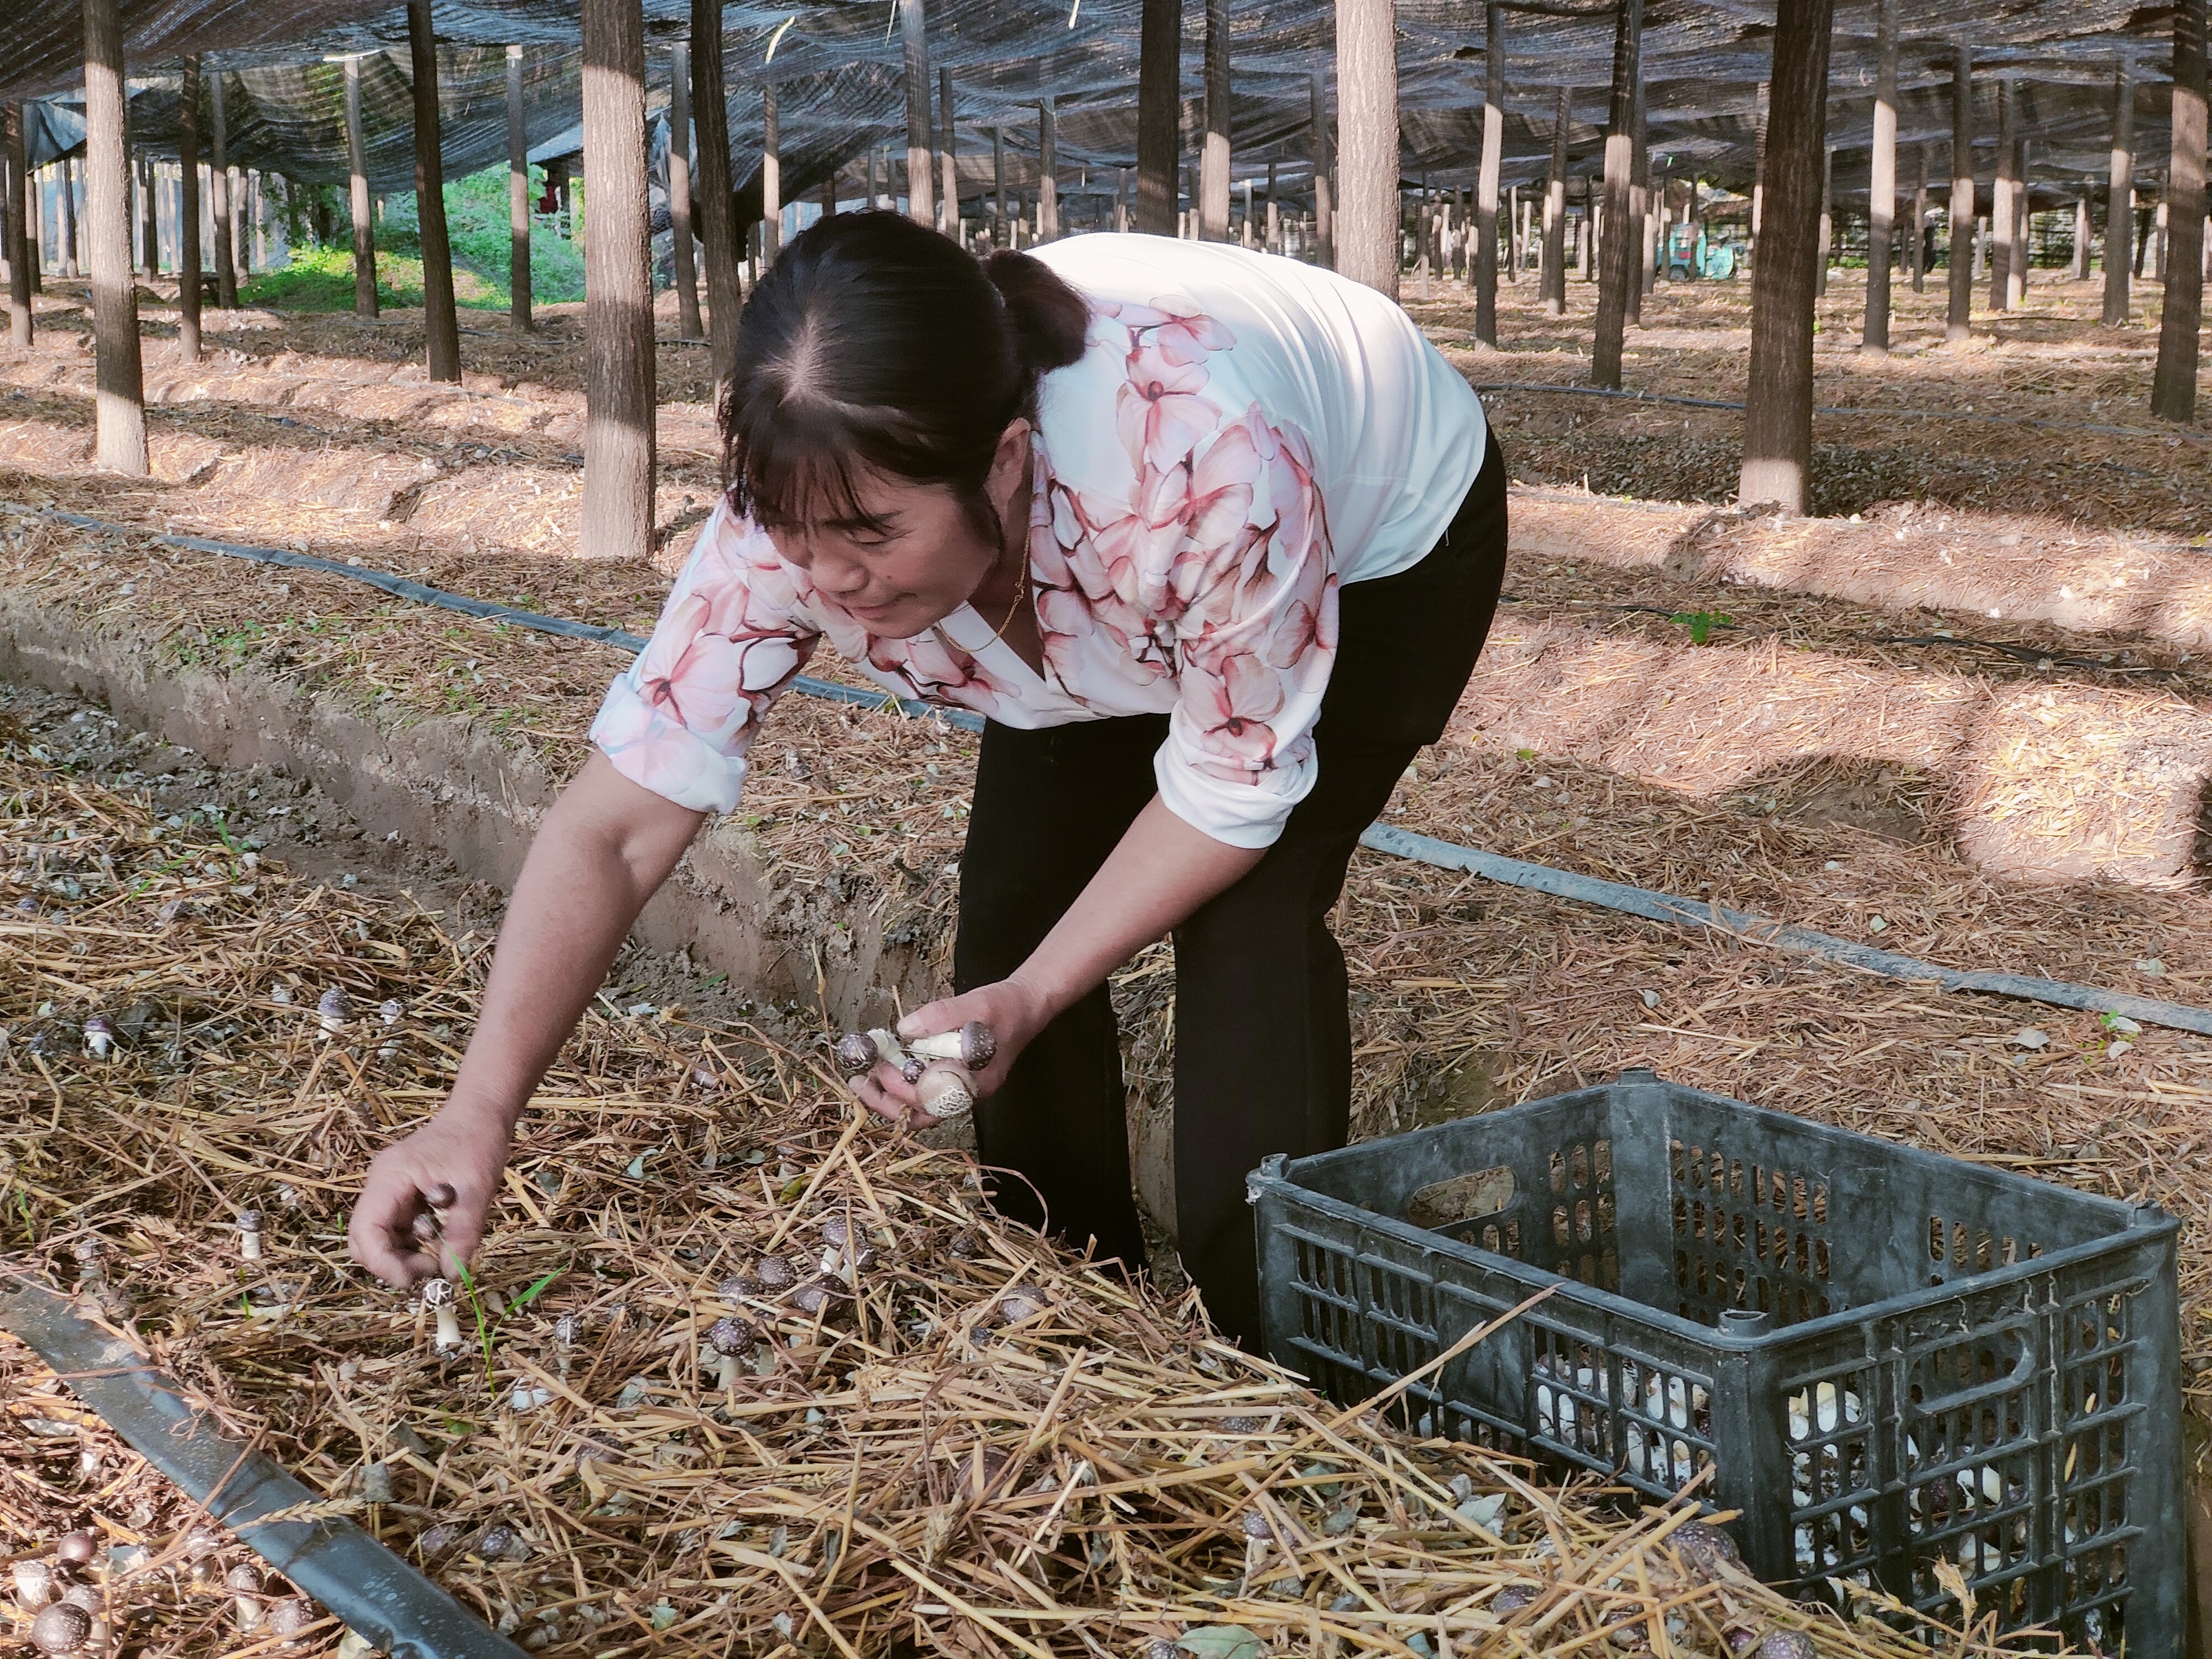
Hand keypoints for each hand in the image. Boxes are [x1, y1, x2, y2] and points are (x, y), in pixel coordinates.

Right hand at [346, 1107, 511, 1286]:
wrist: (481, 1114)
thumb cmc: (478, 1142)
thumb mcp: (477, 1189)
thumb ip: (463, 1233)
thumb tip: (451, 1275)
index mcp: (390, 1177)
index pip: (365, 1230)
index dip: (383, 1263)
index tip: (414, 1280)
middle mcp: (381, 1184)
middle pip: (365, 1239)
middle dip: (393, 1263)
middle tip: (433, 1267)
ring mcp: (389, 1191)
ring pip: (380, 1239)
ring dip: (405, 1256)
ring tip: (443, 1252)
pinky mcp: (401, 1197)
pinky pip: (397, 1230)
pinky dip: (415, 1244)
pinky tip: (443, 1238)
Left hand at [850, 976, 1053, 1128]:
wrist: (1024, 1006)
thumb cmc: (1003, 1007)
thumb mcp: (976, 1004)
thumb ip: (942, 1016)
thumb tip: (905, 1029)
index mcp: (975, 1083)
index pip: (930, 1101)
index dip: (899, 1089)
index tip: (880, 1066)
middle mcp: (966, 1095)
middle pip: (920, 1115)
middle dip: (885, 1102)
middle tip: (858, 1082)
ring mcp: (960, 1091)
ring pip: (918, 1110)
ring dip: (888, 1099)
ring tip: (862, 1082)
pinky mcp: (953, 1081)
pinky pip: (923, 1095)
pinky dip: (900, 1088)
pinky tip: (884, 1071)